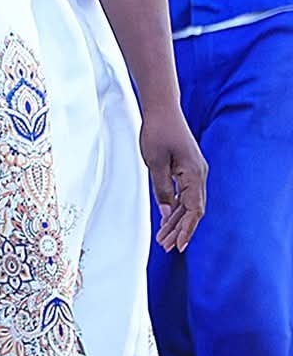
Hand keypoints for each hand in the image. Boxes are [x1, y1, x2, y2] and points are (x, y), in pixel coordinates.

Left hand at [139, 104, 205, 252]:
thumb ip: (162, 189)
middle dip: (179, 229)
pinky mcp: (188, 167)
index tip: (178, 246)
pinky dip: (176, 206)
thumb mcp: (155, 163)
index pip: (193, 210)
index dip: (185, 230)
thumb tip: (167, 213)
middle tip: (165, 246)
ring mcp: (195, 171)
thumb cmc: (157, 132)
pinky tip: (167, 217)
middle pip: (192, 209)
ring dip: (176, 219)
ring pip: (188, 202)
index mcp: (194, 175)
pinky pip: (185, 192)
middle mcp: (199, 174)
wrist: (162, 109)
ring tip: (163, 237)